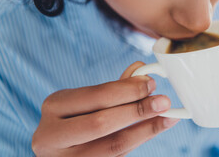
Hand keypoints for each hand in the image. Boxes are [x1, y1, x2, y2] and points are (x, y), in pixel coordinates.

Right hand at [32, 62, 178, 156]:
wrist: (59, 145)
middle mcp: (51, 135)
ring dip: (145, 130)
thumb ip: (113, 87)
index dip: (127, 90)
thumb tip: (140, 69)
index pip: (95, 96)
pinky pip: (117, 156)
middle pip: (100, 123)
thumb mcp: (86, 99)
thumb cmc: (75, 116)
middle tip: (163, 102)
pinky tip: (154, 129)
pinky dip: (139, 140)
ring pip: (112, 145)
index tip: (151, 83)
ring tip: (167, 117)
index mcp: (54, 106)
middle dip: (137, 110)